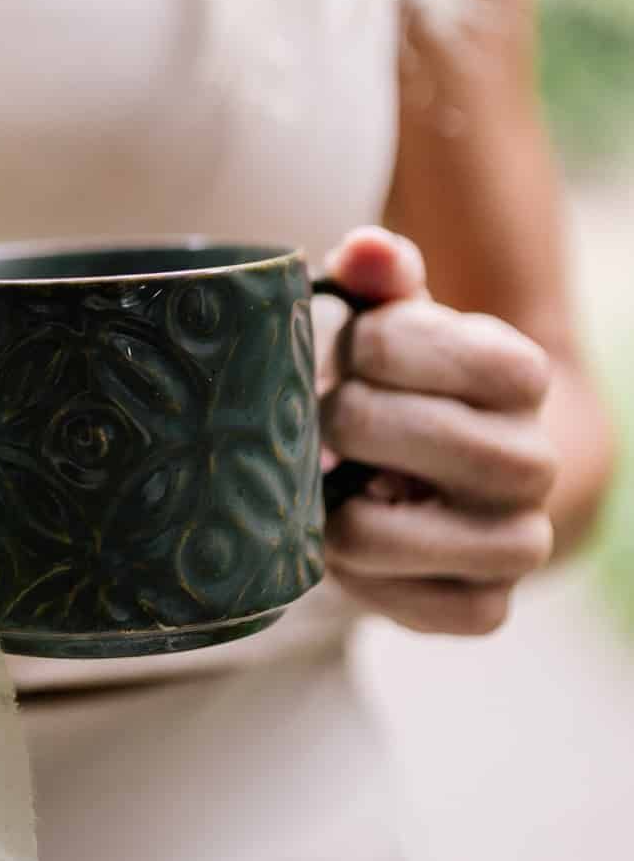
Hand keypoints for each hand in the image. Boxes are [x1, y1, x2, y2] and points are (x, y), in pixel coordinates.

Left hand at [319, 227, 557, 635]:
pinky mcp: (484, 609)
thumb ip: (381, 276)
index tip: (353, 354)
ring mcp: (517, 543)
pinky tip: (356, 536)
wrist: (451, 474)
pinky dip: (355, 578)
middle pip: (392, 434)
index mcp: (518, 371)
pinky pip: (395, 605)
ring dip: (331, 511)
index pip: (401, 342)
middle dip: (339, 422)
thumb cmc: (406, 383)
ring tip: (336, 484)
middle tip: (328, 421)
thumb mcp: (394, 320)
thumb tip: (366, 252)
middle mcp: (533, 461)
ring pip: (379, 535)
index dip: (356, 346)